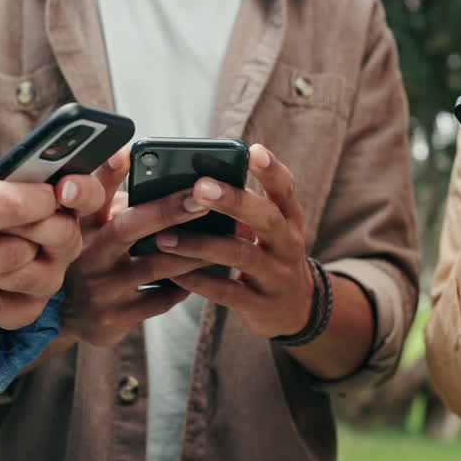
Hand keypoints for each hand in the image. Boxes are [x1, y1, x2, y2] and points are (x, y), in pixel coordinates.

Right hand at [59, 148, 212, 346]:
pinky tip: (209, 272)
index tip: (130, 152)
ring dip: (195, 250)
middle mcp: (87, 255)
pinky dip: (188, 284)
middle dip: (168, 210)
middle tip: (202, 197)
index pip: (93, 193)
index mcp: (81, 225)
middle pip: (130, 226)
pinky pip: (162, 299)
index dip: (108, 172)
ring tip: (228, 236)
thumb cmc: (90, 256)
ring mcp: (101, 289)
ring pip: (157, 266)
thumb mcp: (91, 225)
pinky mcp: (115, 319)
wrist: (65, 318)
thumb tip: (150, 164)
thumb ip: (113, 198)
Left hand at [152, 144, 317, 339]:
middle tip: (199, 187)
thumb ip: (246, 206)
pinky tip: (172, 272)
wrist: (295, 309)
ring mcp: (276, 277)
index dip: (271, 171)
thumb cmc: (270, 255)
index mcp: (289, 219)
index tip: (252, 151)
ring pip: (241, 256)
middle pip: (266, 219)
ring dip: (201, 244)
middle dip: (233, 202)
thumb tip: (193, 181)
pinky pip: (226, 293)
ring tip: (165, 236)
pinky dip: (198, 280)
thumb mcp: (271, 229)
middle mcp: (288, 245)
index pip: (286, 189)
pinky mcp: (260, 305)